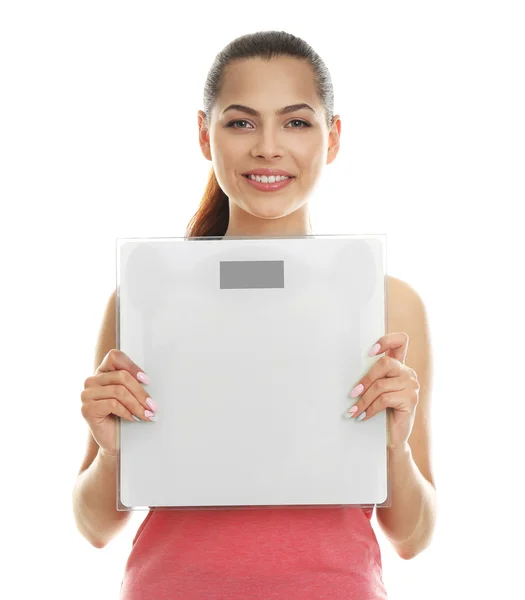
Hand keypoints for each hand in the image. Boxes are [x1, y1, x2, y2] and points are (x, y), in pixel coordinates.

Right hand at [80, 349, 156, 456]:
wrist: (114, 442)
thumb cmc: (123, 417)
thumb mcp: (129, 395)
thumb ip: (132, 382)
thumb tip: (147, 379)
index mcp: (102, 373)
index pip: (115, 357)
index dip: (132, 366)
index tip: (147, 380)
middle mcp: (91, 381)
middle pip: (122, 376)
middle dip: (141, 392)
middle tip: (152, 405)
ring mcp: (86, 395)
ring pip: (119, 391)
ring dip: (137, 405)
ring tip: (147, 414)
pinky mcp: (87, 409)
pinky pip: (112, 404)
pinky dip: (127, 412)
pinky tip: (133, 418)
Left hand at [345, 332, 419, 449]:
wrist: (393, 436)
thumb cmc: (381, 411)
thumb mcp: (376, 391)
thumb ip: (371, 377)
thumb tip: (348, 371)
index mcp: (399, 365)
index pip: (400, 341)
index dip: (386, 341)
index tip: (369, 353)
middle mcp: (408, 372)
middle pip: (385, 363)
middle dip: (365, 379)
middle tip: (352, 393)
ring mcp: (412, 385)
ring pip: (381, 385)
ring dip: (363, 399)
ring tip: (353, 410)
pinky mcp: (411, 399)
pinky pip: (385, 399)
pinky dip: (370, 408)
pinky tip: (363, 416)